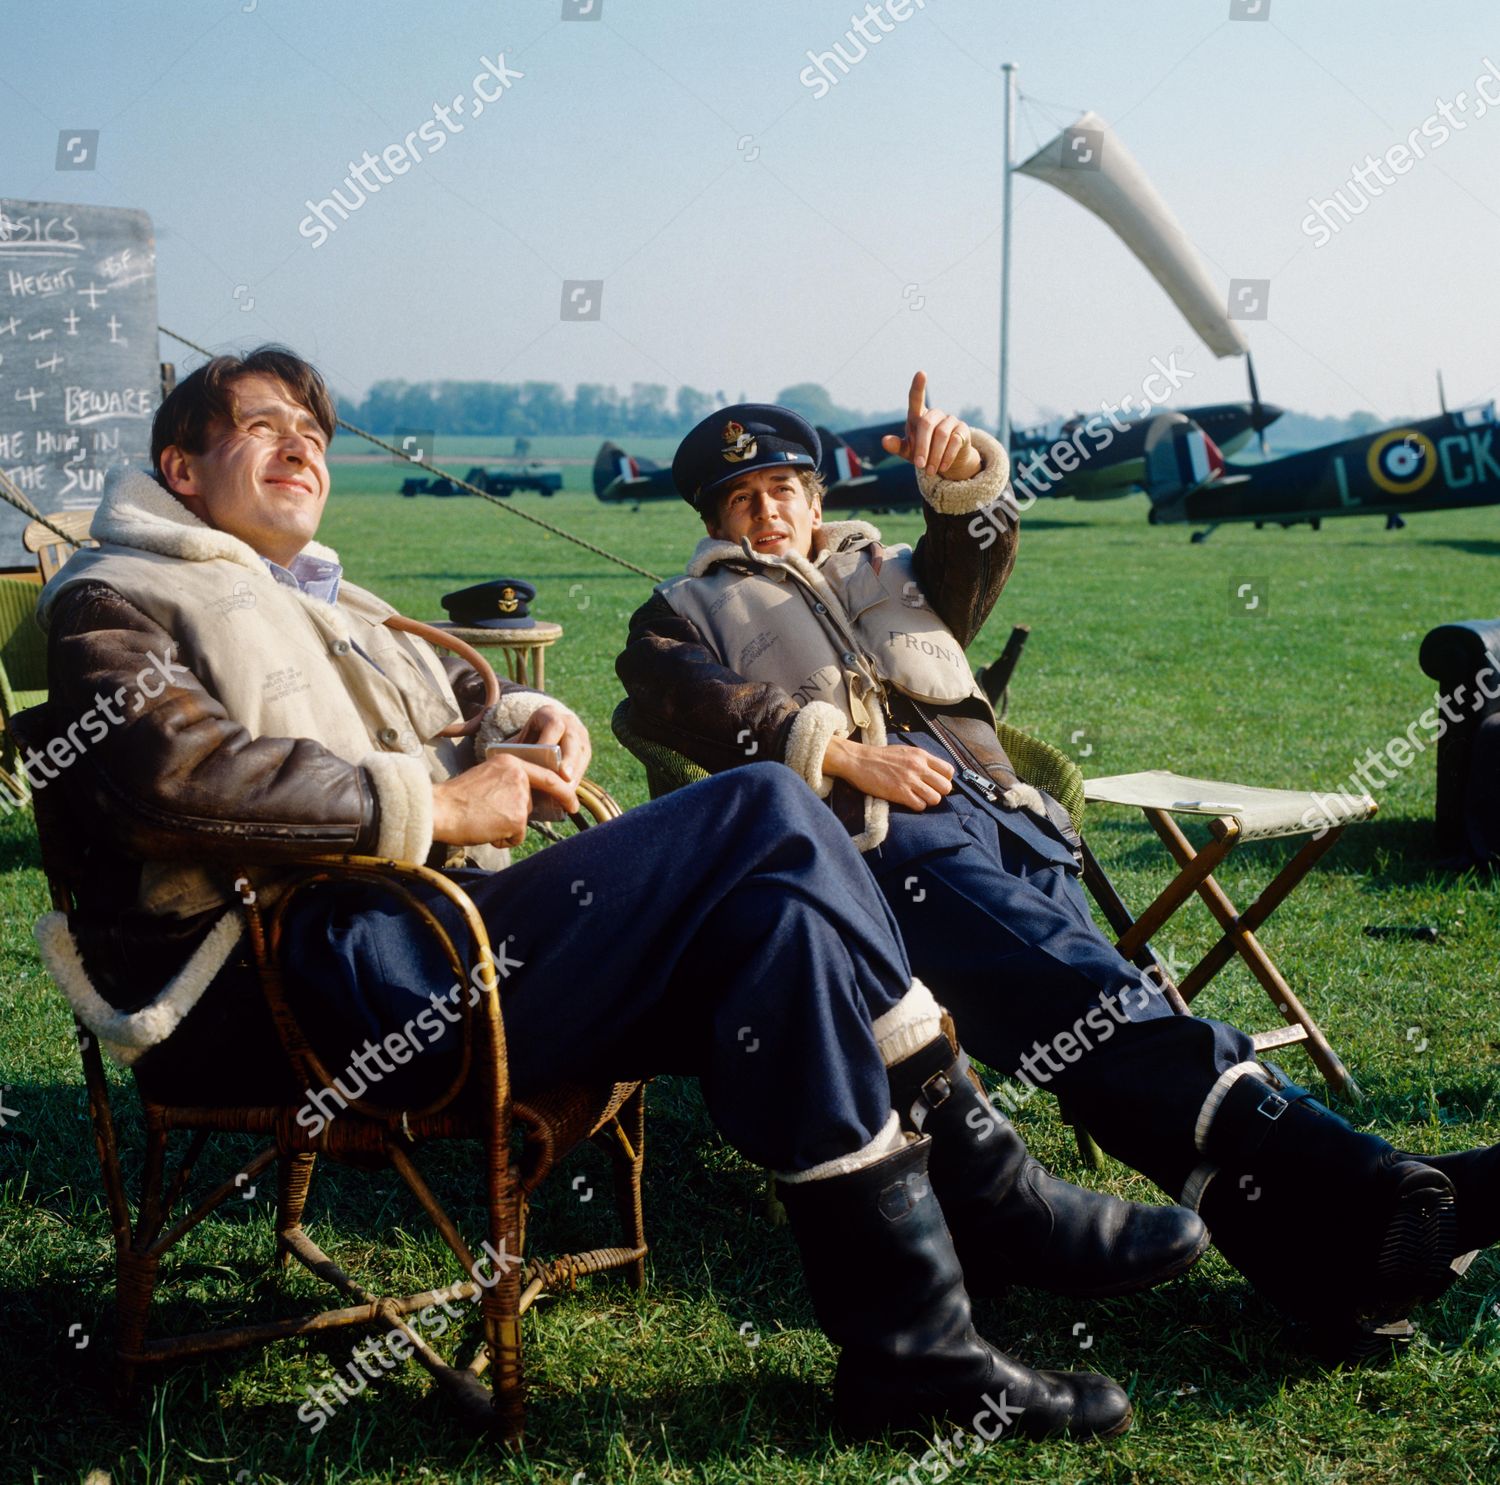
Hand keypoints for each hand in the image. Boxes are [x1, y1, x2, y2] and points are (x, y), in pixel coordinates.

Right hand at [431, 750, 579, 847]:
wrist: (439, 810)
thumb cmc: (457, 798)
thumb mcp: (487, 777)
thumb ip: (510, 783)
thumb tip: (527, 801)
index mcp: (511, 762)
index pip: (548, 775)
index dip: (563, 791)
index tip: (572, 802)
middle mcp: (520, 776)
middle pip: (531, 803)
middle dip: (518, 817)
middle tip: (496, 820)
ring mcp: (520, 797)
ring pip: (522, 821)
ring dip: (506, 827)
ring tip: (481, 819)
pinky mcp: (517, 818)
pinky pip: (516, 836)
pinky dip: (502, 839)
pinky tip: (484, 830)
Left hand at [512, 702, 591, 783]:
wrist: (544, 732)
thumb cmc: (526, 740)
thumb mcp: (521, 739)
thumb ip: (517, 750)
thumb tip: (510, 768)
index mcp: (549, 714)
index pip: (554, 725)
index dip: (549, 742)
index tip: (542, 759)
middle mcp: (569, 722)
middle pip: (572, 739)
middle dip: (569, 758)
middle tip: (564, 776)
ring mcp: (580, 735)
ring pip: (582, 752)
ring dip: (576, 771)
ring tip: (568, 790)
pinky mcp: (585, 749)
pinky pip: (584, 763)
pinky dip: (577, 777)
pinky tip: (569, 790)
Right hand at [822, 736, 953, 809]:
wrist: (858, 760)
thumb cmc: (879, 757)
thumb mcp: (905, 751)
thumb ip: (920, 760)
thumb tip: (934, 772)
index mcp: (921, 755)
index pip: (949, 771)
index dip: (944, 779)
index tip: (935, 782)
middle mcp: (918, 767)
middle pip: (946, 787)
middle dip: (939, 792)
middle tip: (928, 792)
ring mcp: (910, 780)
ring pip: (935, 798)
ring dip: (928, 801)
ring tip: (918, 798)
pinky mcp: (900, 793)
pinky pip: (920, 806)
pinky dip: (916, 806)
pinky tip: (908, 801)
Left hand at [881, 370, 981, 479]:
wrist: (945, 462)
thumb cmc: (922, 452)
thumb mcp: (908, 452)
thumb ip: (897, 446)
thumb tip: (884, 441)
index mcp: (918, 416)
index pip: (916, 398)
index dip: (918, 386)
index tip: (921, 373)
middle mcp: (935, 414)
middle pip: (926, 424)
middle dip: (922, 447)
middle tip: (919, 466)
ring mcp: (950, 420)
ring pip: (941, 435)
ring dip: (935, 455)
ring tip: (930, 471)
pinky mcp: (962, 430)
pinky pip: (954, 441)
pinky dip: (947, 456)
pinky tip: (943, 467)